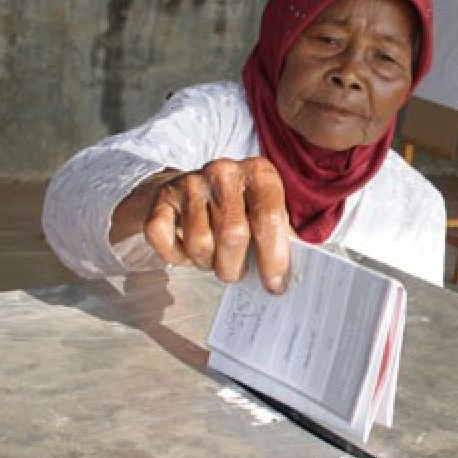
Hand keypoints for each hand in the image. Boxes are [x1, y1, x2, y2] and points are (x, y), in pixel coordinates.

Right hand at [112, 158, 292, 292]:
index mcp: (259, 172)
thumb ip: (283, 240)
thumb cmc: (237, 211)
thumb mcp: (265, 215)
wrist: (187, 189)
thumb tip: (295, 276)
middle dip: (235, 267)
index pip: (270, 218)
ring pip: (200, 243)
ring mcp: (190, 182)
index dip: (274, 258)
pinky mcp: (162, 197)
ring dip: (206, 262)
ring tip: (212, 255)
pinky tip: (185, 248)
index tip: (274, 286)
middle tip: (235, 274)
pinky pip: (165, 240)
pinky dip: (176, 256)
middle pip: (233, 235)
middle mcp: (224, 171)